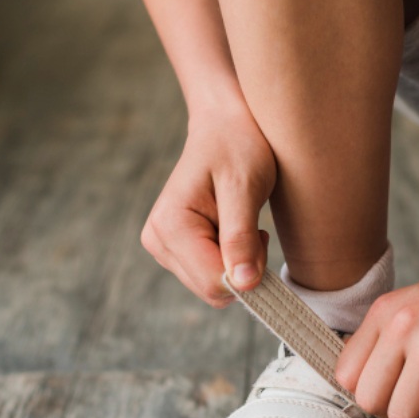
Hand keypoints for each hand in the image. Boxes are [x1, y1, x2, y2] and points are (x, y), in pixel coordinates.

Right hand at [140, 105, 275, 306]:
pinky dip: (231, 261)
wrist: (224, 127)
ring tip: (244, 224)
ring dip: (238, 264)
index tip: (262, 237)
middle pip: (211, 290)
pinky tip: (235, 230)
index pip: (213, 283)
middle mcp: (157, 240)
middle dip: (243, 269)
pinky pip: (210, 275)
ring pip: (212, 286)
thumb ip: (240, 238)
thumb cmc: (237, 148)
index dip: (247, 274)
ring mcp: (162, 246)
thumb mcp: (245, 188)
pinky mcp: (174, 249)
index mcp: (170, 226)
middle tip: (255, 229)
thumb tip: (243, 284)